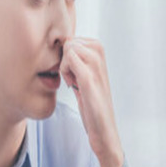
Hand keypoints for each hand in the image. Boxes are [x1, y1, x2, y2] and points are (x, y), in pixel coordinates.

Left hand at [60, 37, 124, 166]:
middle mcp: (100, 53)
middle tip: (75, 79)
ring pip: (67, 50)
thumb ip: (76, 57)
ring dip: (65, 69)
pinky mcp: (89, 78)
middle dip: (65, 61)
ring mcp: (96, 64)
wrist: (103, 127)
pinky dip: (66, 74)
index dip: (67, 57)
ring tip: (76, 84)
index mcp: (99, 49)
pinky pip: (68, 60)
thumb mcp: (84, 74)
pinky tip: (74, 87)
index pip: (70, 39)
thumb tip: (63, 40)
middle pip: (68, 43)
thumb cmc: (91, 102)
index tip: (75, 73)